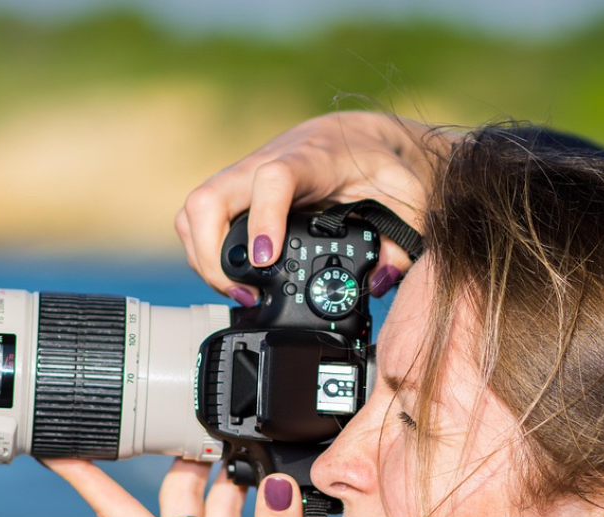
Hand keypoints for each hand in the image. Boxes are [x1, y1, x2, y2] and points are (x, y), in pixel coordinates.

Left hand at [43, 457, 305, 516]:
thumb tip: (277, 486)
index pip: (121, 512)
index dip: (86, 476)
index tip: (56, 444)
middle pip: (176, 497)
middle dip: (184, 455)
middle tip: (200, 414)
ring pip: (213, 512)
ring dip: (228, 480)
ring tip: (250, 444)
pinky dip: (260, 514)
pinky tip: (280, 502)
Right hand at [175, 111, 454, 304]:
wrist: (360, 136)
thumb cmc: (382, 165)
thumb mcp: (408, 200)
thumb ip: (401, 244)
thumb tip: (377, 282)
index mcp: (311, 160)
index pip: (272, 180)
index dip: (262, 218)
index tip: (265, 260)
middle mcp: (266, 163)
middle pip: (209, 197)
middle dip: (212, 254)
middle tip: (244, 293)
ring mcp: (243, 177)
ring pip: (195, 211)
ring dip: (202, 258)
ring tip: (238, 293)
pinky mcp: (234, 193)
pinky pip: (198, 219)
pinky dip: (203, 252)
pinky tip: (231, 278)